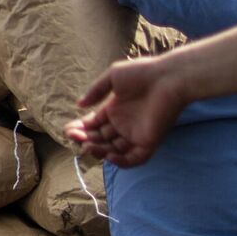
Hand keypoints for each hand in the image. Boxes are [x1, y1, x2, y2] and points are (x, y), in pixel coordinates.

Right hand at [64, 57, 188, 167]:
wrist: (168, 78)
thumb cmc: (142, 73)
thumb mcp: (112, 77)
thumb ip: (96, 91)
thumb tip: (79, 105)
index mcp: (114, 110)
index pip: (93, 125)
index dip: (80, 129)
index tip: (68, 130)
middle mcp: (123, 124)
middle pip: (100, 139)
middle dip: (85, 140)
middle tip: (74, 137)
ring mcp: (135, 134)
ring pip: (113, 151)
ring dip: (99, 151)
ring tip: (88, 145)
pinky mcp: (149, 142)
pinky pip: (134, 159)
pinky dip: (122, 162)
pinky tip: (109, 155)